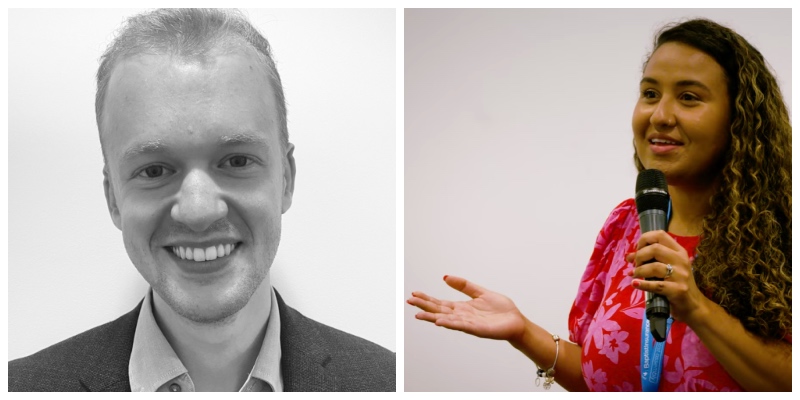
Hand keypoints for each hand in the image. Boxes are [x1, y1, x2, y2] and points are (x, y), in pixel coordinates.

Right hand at [407, 275, 525, 341]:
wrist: (516, 321)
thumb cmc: (501, 310)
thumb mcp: (480, 292)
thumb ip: (464, 286)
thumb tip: (446, 277)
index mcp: (462, 308)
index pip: (441, 303)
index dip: (427, 299)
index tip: (414, 294)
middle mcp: (462, 316)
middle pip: (439, 310)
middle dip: (424, 306)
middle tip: (409, 301)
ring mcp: (469, 324)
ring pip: (447, 320)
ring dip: (432, 317)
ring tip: (419, 314)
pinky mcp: (478, 330)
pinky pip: (461, 326)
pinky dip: (450, 323)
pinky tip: (439, 321)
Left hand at [626, 230, 710, 324]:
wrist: (692, 306)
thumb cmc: (676, 283)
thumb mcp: (665, 268)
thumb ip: (649, 260)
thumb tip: (629, 256)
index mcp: (679, 251)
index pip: (660, 235)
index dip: (644, 239)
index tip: (637, 250)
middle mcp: (681, 260)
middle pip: (655, 249)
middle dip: (639, 256)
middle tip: (635, 265)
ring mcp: (681, 275)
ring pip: (654, 267)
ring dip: (639, 271)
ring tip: (634, 275)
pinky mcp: (678, 290)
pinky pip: (656, 285)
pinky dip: (643, 284)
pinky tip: (635, 284)